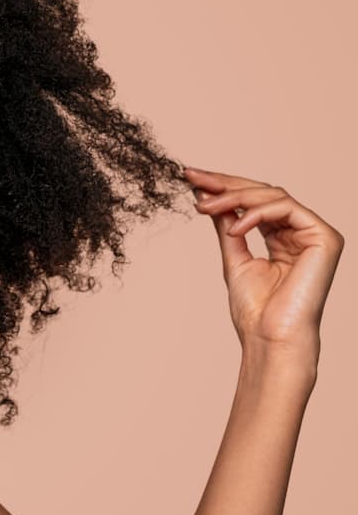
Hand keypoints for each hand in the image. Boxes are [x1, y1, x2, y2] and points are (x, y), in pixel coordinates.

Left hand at [185, 167, 343, 368]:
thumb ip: (226, 224)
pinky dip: (255, 213)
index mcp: (282, 238)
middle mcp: (301, 232)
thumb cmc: (254, 309)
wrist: (269, 338)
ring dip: (234, 197)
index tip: (191, 177)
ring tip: (205, 207)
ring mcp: (314, 234)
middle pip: (263, 192)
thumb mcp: (233, 256)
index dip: (223, 186)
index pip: (253, 201)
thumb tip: (208, 195)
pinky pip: (286, 209)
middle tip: (193, 177)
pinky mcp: (325, 238)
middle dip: (225, 183)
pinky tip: (233, 227)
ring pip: (273, 195)